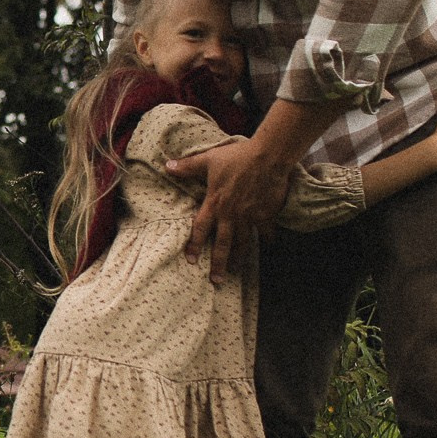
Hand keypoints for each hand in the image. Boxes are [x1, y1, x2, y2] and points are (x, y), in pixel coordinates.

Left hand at [163, 136, 296, 285]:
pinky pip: (266, 231)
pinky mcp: (266, 214)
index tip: (191, 260)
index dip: (194, 244)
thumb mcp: (209, 160)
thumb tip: (168, 166)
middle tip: (216, 280)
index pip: (200, 228)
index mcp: (215, 203)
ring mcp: (249, 216)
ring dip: (240, 257)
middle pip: (223, 244)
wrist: (267, 157)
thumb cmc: (237, 157)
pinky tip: (268, 246)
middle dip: (219, 263)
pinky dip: (268, 239)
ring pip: (243, 242)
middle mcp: (231, 214)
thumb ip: (188, 167)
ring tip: (237, 269)